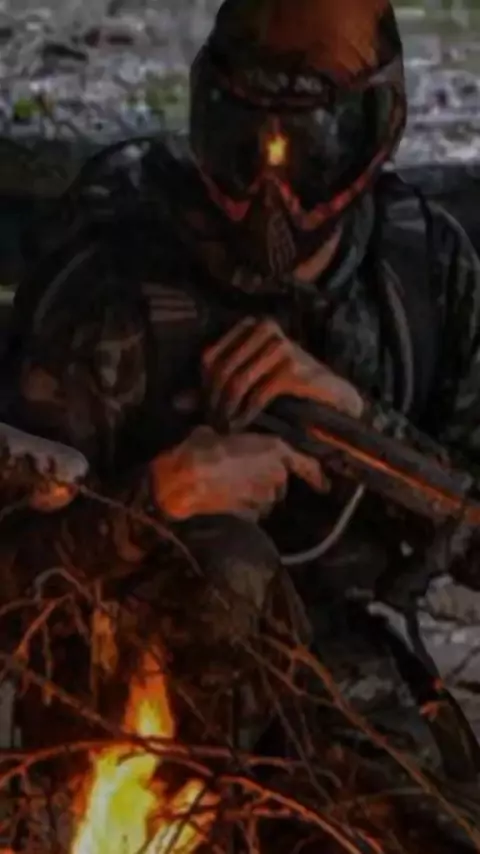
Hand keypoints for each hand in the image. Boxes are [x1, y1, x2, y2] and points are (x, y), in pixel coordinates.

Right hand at [150, 425, 326, 520]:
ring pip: (267, 501)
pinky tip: (227, 505)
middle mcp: (276, 475)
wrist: (184, 479)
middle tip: (248, 477)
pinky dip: (244, 511)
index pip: (305, 464)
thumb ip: (229, 437)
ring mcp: (264, 497)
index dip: (315, 475)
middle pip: (281, 484)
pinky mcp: (249, 515)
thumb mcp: (214, 432)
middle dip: (269, 483)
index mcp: (275, 449)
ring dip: (256, 498)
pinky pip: (252, 514)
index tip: (323, 486)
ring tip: (234, 491)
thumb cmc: (199, 448)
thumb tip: (218, 436)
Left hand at [203, 318, 363, 430]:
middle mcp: (265, 329)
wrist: (331, 396)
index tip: (205, 410)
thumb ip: (214, 389)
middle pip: (221, 370)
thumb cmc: (288, 389)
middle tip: (214, 425)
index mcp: (251, 325)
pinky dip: (245, 413)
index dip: (203, 388)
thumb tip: (175, 402)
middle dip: (213, 402)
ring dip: (227, 410)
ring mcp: (280, 346)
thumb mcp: (248, 383)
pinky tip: (242, 425)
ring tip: (225, 428)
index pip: (210, 357)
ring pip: (236, 382)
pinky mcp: (293, 368)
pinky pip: (257, 394)